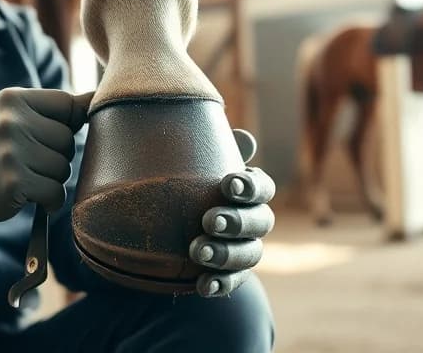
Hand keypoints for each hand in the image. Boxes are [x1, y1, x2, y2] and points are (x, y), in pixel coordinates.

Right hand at [0, 88, 92, 231]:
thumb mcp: (11, 117)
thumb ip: (50, 110)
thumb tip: (96, 99)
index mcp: (13, 98)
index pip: (67, 104)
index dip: (69, 124)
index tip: (50, 138)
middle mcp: (11, 121)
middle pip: (68, 140)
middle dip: (57, 156)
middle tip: (30, 163)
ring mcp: (11, 152)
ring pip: (63, 168)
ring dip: (52, 179)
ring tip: (26, 177)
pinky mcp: (13, 182)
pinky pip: (55, 192)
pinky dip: (50, 200)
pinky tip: (30, 196)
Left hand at [189, 129, 275, 297]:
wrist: (161, 222)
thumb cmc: (184, 184)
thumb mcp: (191, 163)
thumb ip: (210, 148)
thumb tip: (242, 137)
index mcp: (248, 189)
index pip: (262, 187)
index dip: (250, 187)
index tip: (227, 184)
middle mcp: (253, 219)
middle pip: (261, 222)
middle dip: (237, 221)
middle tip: (208, 220)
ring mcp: (244, 248)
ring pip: (250, 254)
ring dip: (226, 254)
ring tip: (197, 251)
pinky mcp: (230, 274)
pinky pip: (233, 282)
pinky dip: (220, 284)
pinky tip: (202, 286)